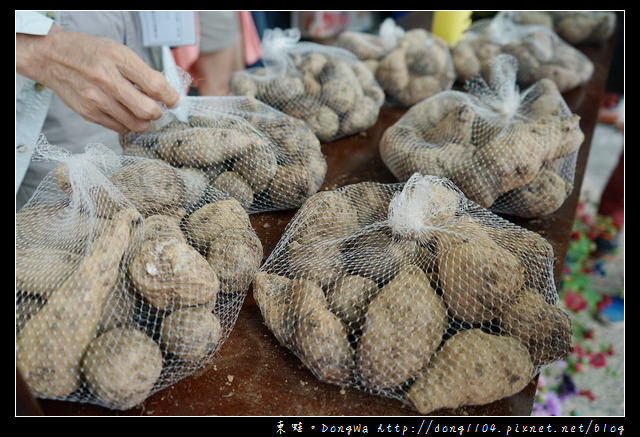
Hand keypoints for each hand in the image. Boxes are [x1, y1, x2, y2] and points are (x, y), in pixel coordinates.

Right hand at [16, 25, 179, 133]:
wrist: (51, 57)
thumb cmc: (89, 52)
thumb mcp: (118, 50)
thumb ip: (141, 71)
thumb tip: (165, 93)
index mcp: (118, 59)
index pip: (155, 85)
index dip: (171, 97)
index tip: (174, 100)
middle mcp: (107, 80)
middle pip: (148, 110)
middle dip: (158, 112)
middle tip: (157, 107)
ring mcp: (97, 99)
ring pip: (136, 124)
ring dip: (144, 121)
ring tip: (140, 110)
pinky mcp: (89, 113)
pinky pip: (120, 128)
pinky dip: (128, 124)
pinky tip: (124, 113)